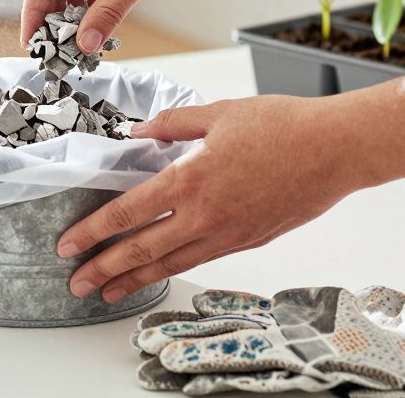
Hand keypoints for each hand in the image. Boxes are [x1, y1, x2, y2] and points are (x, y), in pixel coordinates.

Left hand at [56, 95, 375, 302]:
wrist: (336, 149)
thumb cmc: (282, 125)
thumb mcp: (216, 112)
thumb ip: (170, 124)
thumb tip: (136, 133)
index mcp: (190, 179)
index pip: (127, 213)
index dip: (92, 232)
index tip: (68, 245)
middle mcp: (204, 215)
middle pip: (141, 249)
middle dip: (103, 269)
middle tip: (75, 283)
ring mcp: (227, 233)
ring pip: (170, 263)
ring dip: (134, 279)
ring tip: (106, 291)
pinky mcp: (248, 239)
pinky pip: (200, 259)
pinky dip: (173, 269)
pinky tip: (158, 271)